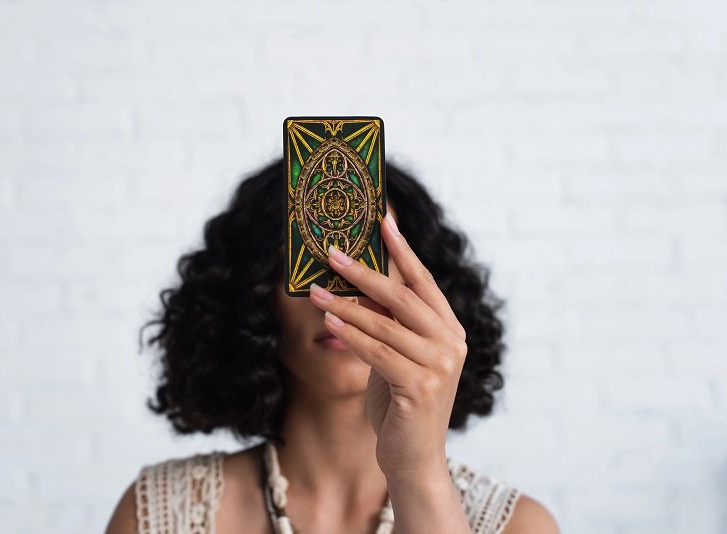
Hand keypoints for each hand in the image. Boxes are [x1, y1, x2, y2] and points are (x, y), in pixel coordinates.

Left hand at [308, 212, 467, 478]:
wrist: (414, 458)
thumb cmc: (401, 403)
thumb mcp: (397, 355)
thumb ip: (388, 324)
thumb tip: (359, 283)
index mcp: (450, 330)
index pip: (423, 281)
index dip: (402, 249)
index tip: (382, 220)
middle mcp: (451, 343)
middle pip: (402, 296)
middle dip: (364, 271)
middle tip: (332, 252)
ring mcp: (439, 366)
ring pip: (384, 324)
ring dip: (345, 305)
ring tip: (315, 291)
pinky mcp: (420, 388)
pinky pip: (377, 353)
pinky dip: (351, 335)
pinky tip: (329, 322)